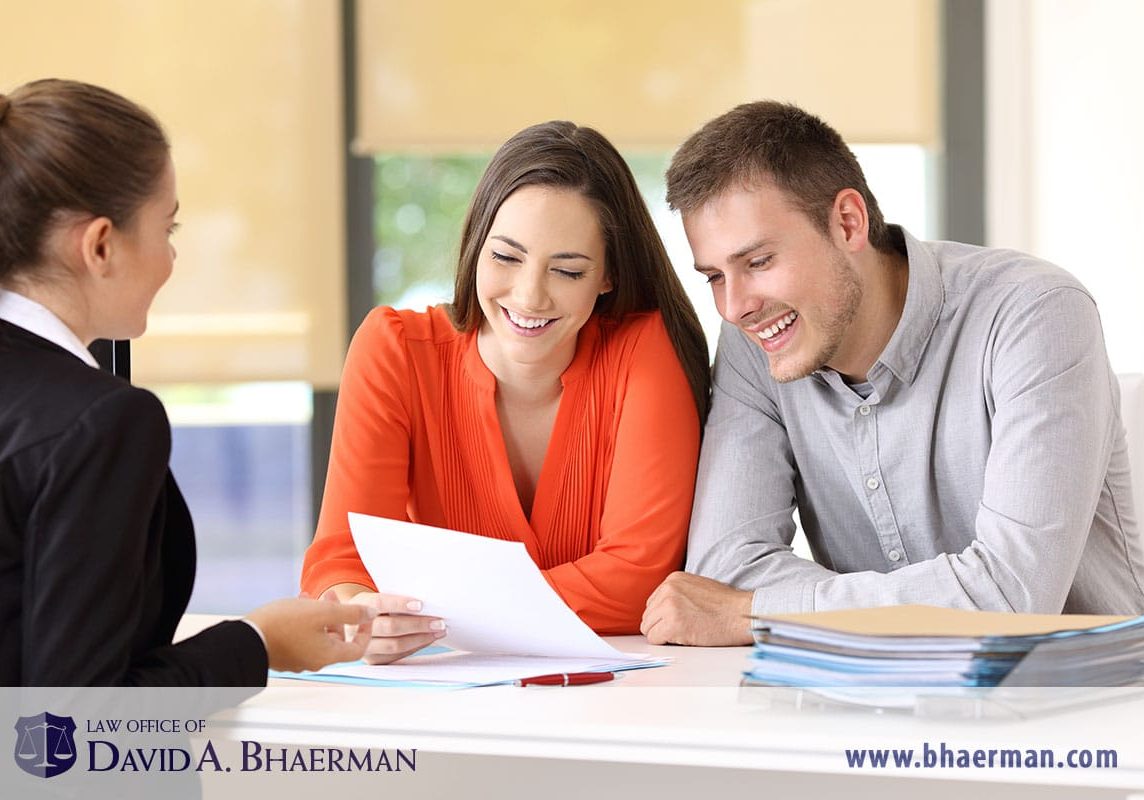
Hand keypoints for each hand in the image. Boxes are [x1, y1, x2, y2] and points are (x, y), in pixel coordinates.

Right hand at [245, 596, 373, 671]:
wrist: (245, 638)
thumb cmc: (283, 625)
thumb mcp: (322, 611)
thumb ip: (350, 612)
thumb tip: (371, 613)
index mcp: (327, 655)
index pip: (357, 649)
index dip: (365, 631)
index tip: (364, 615)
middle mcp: (314, 661)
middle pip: (336, 639)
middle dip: (338, 615)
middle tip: (331, 596)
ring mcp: (297, 659)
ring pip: (317, 635)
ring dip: (319, 614)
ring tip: (311, 596)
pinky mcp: (283, 653)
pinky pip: (301, 636)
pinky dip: (305, 620)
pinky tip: (297, 603)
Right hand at [340, 589, 446, 664]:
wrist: (352, 625)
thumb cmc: (372, 608)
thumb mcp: (376, 597)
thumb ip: (393, 598)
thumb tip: (425, 603)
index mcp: (357, 606)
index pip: (379, 604)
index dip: (399, 604)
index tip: (421, 605)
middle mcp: (356, 628)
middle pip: (390, 627)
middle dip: (418, 625)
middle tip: (439, 621)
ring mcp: (363, 646)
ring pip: (395, 645)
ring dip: (421, 639)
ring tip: (438, 631)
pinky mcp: (372, 660)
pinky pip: (397, 656)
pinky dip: (415, 648)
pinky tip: (427, 640)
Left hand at [640, 572, 753, 645]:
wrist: (741, 614)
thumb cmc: (725, 606)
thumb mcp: (696, 588)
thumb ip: (677, 595)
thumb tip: (659, 611)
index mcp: (673, 579)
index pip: (652, 603)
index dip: (663, 617)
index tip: (679, 621)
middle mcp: (668, 589)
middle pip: (648, 616)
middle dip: (660, 626)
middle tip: (682, 630)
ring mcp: (669, 605)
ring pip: (648, 628)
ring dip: (662, 635)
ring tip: (684, 633)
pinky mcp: (673, 623)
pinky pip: (655, 639)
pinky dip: (665, 643)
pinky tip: (684, 638)